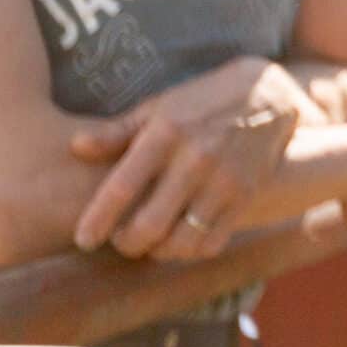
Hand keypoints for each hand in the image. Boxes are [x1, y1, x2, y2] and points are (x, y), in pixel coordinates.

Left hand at [68, 57, 305, 259]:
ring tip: (151, 243)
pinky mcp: (246, 195)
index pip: (122, 187)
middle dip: (127, 243)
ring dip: (159, 251)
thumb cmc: (202, 102)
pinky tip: (181, 241)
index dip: (97, 220)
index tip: (84, 239)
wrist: (270, 96)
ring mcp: (225, 180)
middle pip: (149, 225)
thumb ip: (117, 132)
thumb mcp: (160, 106)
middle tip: (120, 241)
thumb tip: (76, 147)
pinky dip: (192, 251)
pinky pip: (213, 241)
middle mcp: (196, 158)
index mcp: (166, 133)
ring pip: (182, 241)